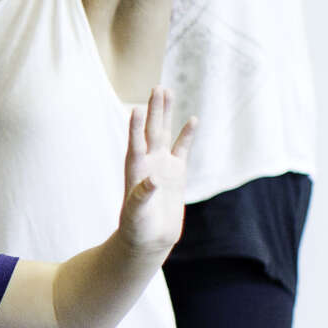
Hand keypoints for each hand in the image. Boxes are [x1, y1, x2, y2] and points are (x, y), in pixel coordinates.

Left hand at [118, 86, 195, 253]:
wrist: (149, 239)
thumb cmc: (137, 229)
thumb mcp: (136, 214)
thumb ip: (142, 196)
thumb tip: (153, 180)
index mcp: (135, 171)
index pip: (135, 144)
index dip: (136, 128)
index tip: (137, 108)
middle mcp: (148, 163)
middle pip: (151, 131)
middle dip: (154, 110)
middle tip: (157, 87)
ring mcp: (162, 165)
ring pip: (165, 134)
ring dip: (166, 114)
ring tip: (166, 91)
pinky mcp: (176, 173)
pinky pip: (182, 149)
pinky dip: (187, 135)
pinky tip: (192, 120)